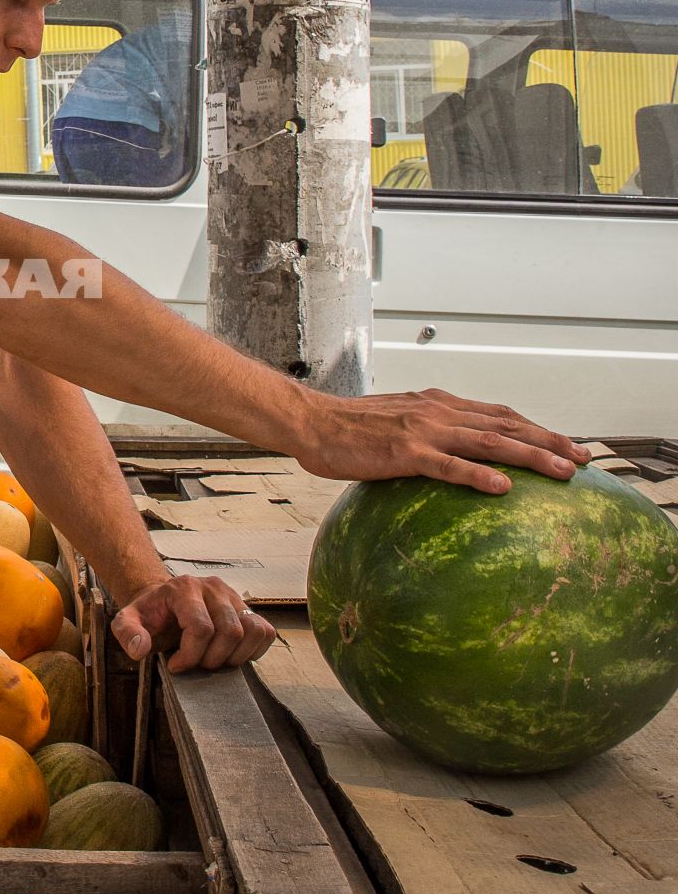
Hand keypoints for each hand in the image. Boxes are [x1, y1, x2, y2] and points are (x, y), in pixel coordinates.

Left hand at [112, 575, 276, 672]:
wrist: (164, 602)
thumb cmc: (149, 615)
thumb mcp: (126, 621)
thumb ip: (127, 633)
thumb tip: (140, 649)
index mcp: (183, 588)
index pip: (201, 628)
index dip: (191, 656)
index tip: (176, 665)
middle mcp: (213, 587)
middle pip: (230, 632)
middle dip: (213, 659)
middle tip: (196, 664)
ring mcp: (234, 596)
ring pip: (252, 631)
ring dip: (235, 657)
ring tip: (213, 660)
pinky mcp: (247, 608)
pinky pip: (265, 631)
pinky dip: (253, 651)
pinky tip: (231, 655)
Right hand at [291, 388, 588, 493]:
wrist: (310, 421)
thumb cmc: (348, 429)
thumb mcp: (396, 423)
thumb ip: (427, 434)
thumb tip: (449, 456)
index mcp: (438, 404)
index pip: (500, 414)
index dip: (537, 428)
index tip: (566, 444)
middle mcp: (438, 412)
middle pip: (507, 425)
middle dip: (550, 441)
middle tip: (584, 458)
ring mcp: (423, 431)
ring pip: (490, 442)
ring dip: (531, 456)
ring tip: (563, 472)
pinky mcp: (404, 453)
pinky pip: (449, 466)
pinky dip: (479, 476)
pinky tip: (503, 488)